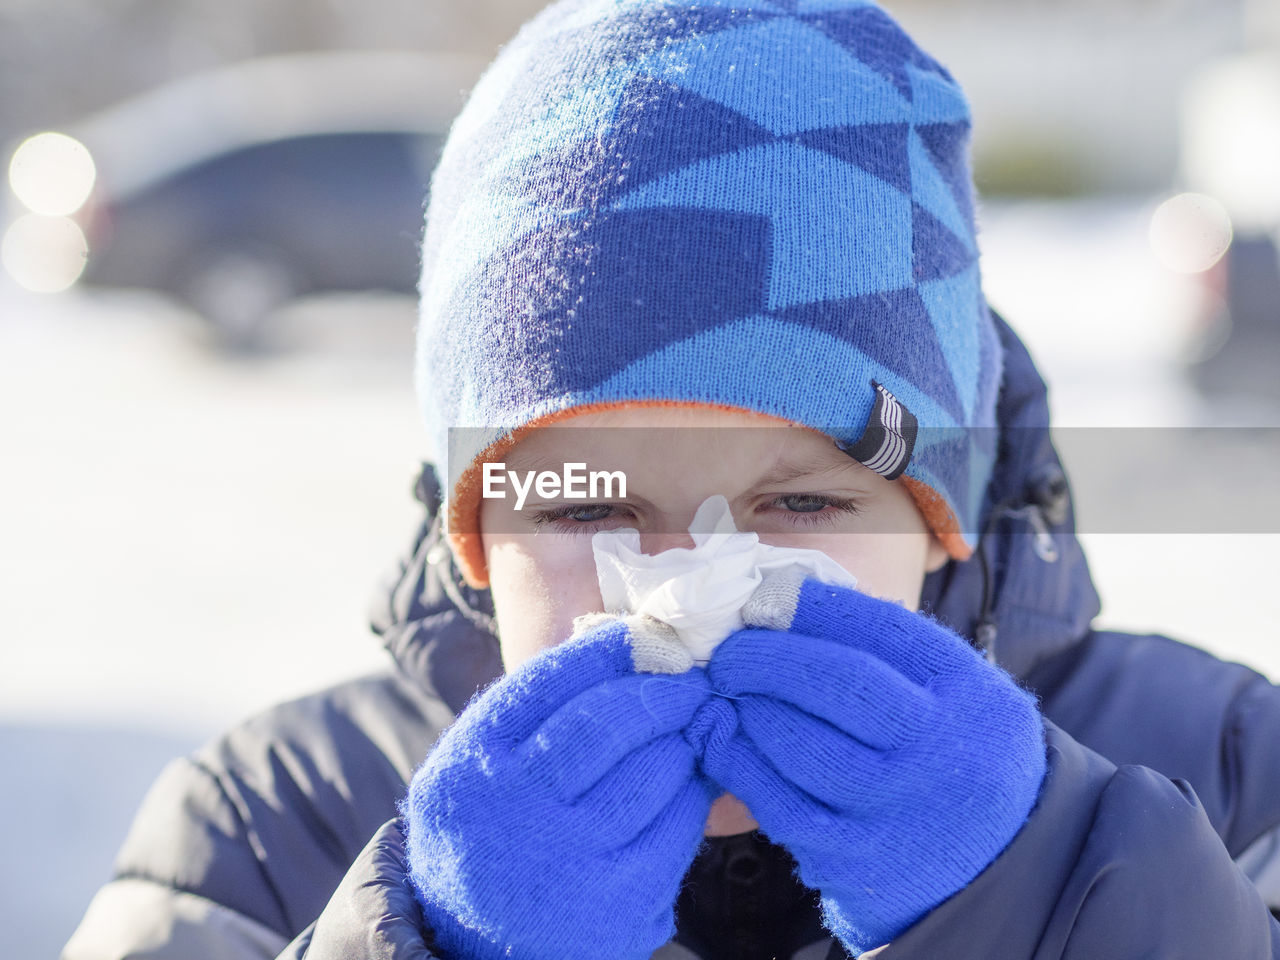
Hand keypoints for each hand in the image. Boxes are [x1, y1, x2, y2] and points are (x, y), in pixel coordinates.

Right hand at [402, 617, 716, 959]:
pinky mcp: (617, 906)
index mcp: (472, 760)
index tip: (652, 635)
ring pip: (655, 770)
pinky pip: (679, 826)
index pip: (553, 679)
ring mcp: (566, 862)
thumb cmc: (492, 828)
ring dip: (685, 739)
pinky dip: (693, 794)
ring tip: (694, 726)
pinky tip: (689, 782)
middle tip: (693, 678)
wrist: (474, 945)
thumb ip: (537, 710)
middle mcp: (512, 811)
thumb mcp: (479, 762)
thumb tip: (635, 644)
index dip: (613, 648)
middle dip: (665, 691)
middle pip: (610, 722)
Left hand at [698, 574, 1046, 953]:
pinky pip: (780, 806)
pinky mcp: (857, 863)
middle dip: (766, 657)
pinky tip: (726, 743)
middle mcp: (940, 749)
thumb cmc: (952, 750)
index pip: (880, 628)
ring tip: (728, 694)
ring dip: (748, 710)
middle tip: (728, 652)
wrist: (998, 861)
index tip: (762, 599)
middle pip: (837, 683)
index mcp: (966, 691)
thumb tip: (783, 602)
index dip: (809, 608)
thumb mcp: (954, 689)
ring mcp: (898, 810)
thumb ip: (887, 650)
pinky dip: (741, 766)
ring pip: (799, 745)